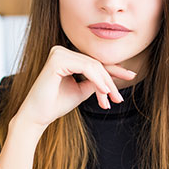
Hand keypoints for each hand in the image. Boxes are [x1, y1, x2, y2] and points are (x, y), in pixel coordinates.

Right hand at [14, 45, 136, 129]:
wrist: (37, 117)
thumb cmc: (55, 104)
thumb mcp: (81, 90)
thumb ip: (95, 82)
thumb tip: (111, 77)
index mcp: (65, 56)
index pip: (94, 62)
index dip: (113, 70)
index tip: (130, 76)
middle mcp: (61, 51)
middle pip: (95, 63)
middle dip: (110, 81)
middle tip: (118, 98)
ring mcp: (58, 53)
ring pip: (93, 65)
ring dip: (105, 84)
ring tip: (112, 99)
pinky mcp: (57, 59)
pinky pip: (86, 67)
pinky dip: (97, 79)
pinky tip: (104, 91)